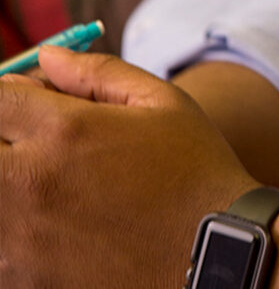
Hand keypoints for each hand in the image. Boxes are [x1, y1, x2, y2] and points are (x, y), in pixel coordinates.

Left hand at [0, 46, 258, 288]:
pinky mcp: (20, 279)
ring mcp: (18, 239)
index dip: (14, 94)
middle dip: (7, 137)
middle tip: (42, 145)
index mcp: (64, 131)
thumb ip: (97, 73)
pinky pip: (1, 242)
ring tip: (61, 186)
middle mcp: (29, 183)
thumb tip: (47, 57)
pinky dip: (19, 229)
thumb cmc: (193, 169)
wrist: (212, 252)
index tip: (34, 102)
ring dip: (14, 184)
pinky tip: (64, 226)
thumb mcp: (160, 102)